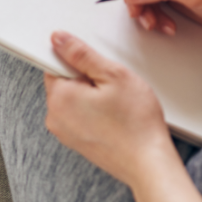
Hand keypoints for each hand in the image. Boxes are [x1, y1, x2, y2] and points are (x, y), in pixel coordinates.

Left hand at [44, 31, 177, 187]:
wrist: (148, 162)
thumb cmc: (135, 123)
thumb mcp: (113, 75)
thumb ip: (82, 54)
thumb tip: (59, 39)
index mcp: (59, 98)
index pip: (53, 63)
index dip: (76, 57)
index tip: (94, 62)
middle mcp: (55, 118)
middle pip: (64, 81)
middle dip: (86, 76)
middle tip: (112, 83)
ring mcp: (65, 133)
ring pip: (74, 98)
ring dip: (91, 94)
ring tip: (116, 101)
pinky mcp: (77, 142)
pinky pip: (80, 115)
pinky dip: (94, 110)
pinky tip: (114, 114)